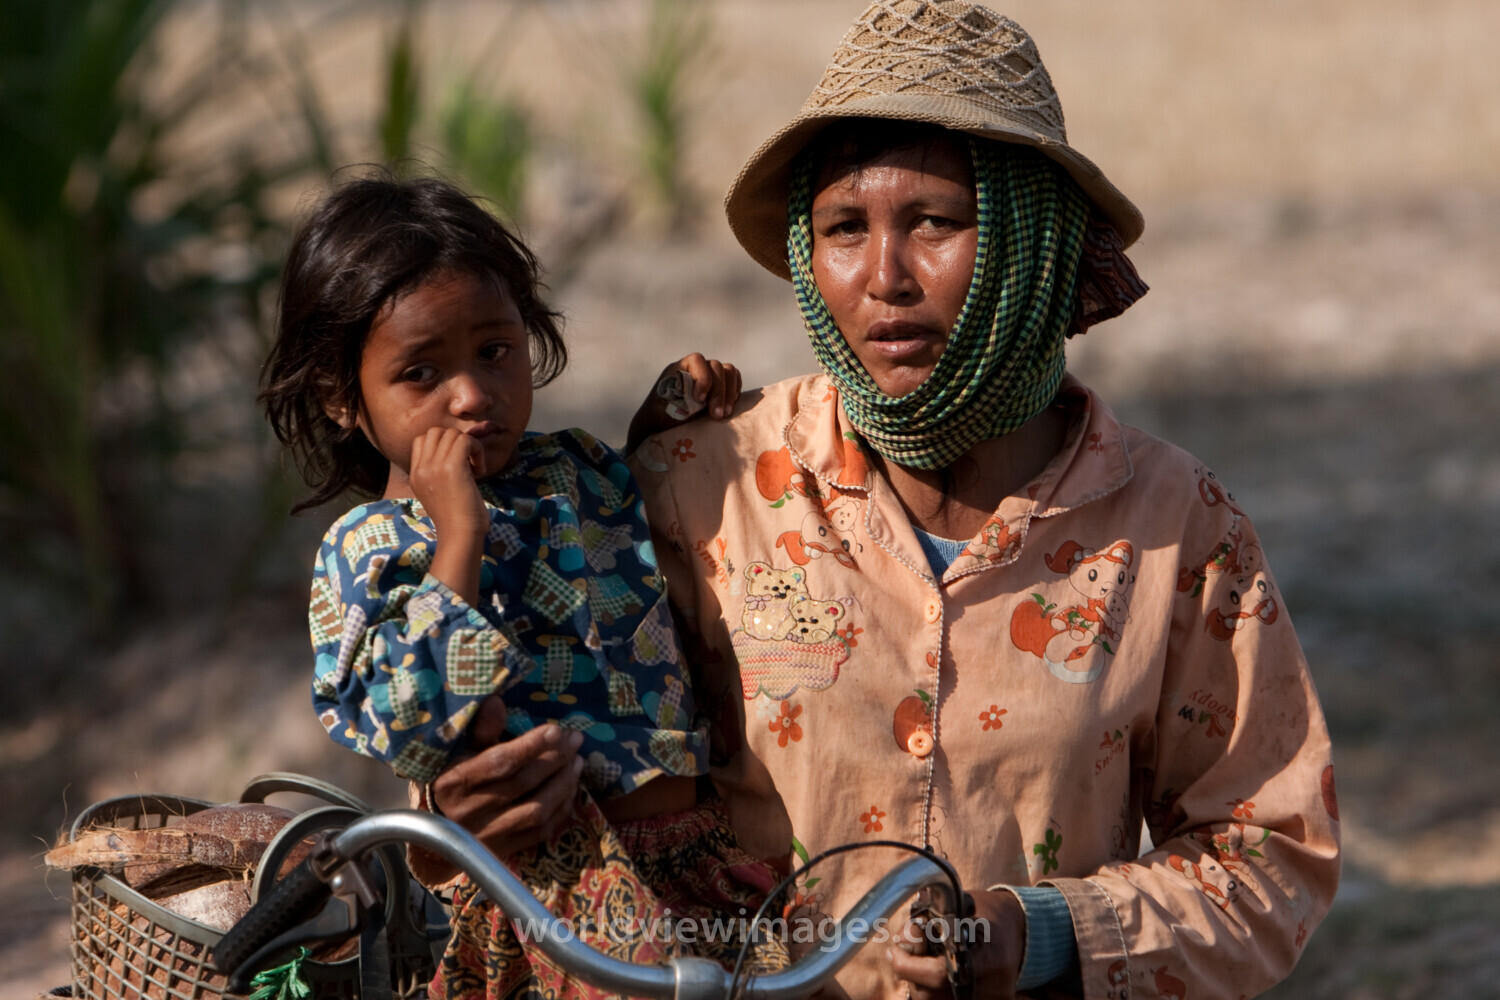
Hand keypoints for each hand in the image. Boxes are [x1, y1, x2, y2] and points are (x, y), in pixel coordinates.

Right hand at [408, 426, 487, 603]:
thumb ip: (440, 473)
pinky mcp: (452, 467)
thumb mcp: (439, 494)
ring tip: (475, 469)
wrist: (459, 537)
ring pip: (452, 434)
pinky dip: (477, 450)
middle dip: (456, 441)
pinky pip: (465, 440)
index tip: (458, 464)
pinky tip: (480, 471)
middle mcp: (421, 468)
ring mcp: (434, 466)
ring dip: (469, 446)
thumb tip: (460, 455)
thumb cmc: (456, 521)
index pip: (422, 440)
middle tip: (468, 463)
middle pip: (435, 431)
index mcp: (415, 474)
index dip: (443, 444)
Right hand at [432, 720, 585, 856]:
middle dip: (555, 758)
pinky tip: (570, 788)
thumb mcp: (458, 751)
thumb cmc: (452, 778)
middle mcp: (469, 812)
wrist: (438, 831)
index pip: (499, 762)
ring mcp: (487, 835)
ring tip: (577, 761)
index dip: (530, 746)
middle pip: (522, 784)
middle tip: (575, 739)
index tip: (556, 730)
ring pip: (536, 810)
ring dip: (563, 784)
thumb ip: (480, 729)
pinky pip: (540, 832)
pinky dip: (561, 809)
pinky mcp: (503, 851)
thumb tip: (496, 701)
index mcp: (454, 782)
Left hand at [625, 353, 742, 452]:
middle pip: (716, 367)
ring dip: (730, 393)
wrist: (664, 425)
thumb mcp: (664, 411)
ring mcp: (710, 375)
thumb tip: (698, 402)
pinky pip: (735, 380)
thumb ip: (679, 403)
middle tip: (717, 415)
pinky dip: (735, 392)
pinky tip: (729, 408)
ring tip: (725, 414)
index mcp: (679, 369)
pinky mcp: (720, 386)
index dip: (702, 377)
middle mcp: (696, 368)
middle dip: (718, 392)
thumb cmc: (660, 417)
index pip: (697, 360)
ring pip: (729, 372)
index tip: (700, 399)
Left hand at [889, 889, 1025, 999]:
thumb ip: (927, 924)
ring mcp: (993, 999)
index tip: (895, 952)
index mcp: (990, 956)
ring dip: (921, 984)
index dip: (909, 966)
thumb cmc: (984, 913)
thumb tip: (900, 943)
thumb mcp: (955, 907)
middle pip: (931, 995)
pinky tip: (939, 973)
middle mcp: (994, 985)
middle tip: (908, 953)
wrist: (1019, 929)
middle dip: (911, 974)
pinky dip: (935, 990)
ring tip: (926, 961)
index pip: (939, 975)